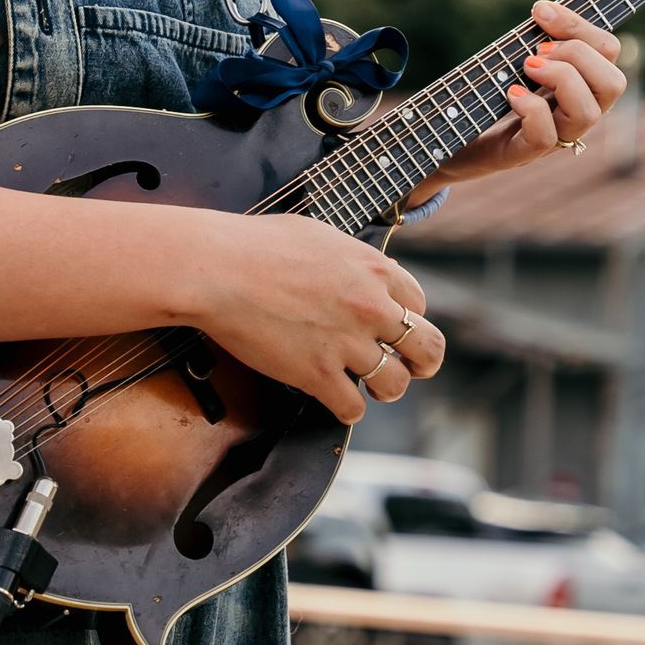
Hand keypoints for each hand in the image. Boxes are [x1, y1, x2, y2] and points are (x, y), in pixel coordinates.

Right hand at [188, 213, 446, 422]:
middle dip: (422, 362)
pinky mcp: (317, 374)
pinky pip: (353, 408)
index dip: (407, 319)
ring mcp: (347, 343)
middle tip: (409, 368)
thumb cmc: (256, 245)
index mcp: (375, 270)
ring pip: (395, 384)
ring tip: (368, 388)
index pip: (419, 304)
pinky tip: (334, 400)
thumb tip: (364, 271)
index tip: (392, 329)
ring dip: (383, 389)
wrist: (216, 269)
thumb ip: (352, 259)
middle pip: (428, 347)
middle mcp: (371, 308)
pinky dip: (346, 409)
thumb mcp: (320, 235)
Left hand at [406, 0, 626, 198]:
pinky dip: (531, 108)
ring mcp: (554, 137)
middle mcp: (576, 112)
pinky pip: (545, 137)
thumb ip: (539, 36)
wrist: (454, 135)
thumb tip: (545, 10)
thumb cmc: (488, 91)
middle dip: (578, 54)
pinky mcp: (523, 153)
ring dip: (560, 78)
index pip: (609, 50)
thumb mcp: (517, 56)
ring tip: (527, 66)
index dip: (580, 24)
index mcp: (581, 83)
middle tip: (537, 50)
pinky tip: (511, 93)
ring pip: (588, 113)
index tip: (541, 11)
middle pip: (614, 83)